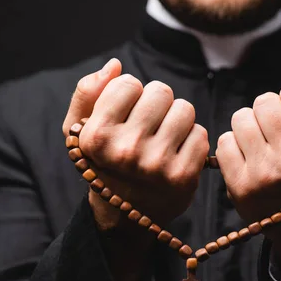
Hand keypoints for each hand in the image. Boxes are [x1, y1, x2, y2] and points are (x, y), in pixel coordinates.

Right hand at [62, 58, 208, 229]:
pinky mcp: (185, 175)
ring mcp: (157, 164)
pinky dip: (191, 141)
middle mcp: (126, 150)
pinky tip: (176, 155)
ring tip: (163, 139)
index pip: (128, 83)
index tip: (126, 115)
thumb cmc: (104, 164)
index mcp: (97, 136)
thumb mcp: (79, 132)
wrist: (123, 215)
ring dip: (176, 120)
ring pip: (184, 109)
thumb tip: (115, 65)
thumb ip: (87, 93)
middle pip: (161, 91)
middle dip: (156, 104)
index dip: (130, 95)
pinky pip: (201, 133)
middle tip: (148, 127)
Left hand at [216, 59, 280, 243]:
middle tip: (280, 136)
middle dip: (271, 112)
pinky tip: (250, 161)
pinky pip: (224, 141)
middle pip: (264, 101)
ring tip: (264, 146)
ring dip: (250, 126)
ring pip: (240, 117)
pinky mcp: (239, 186)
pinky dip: (234, 147)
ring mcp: (263, 174)